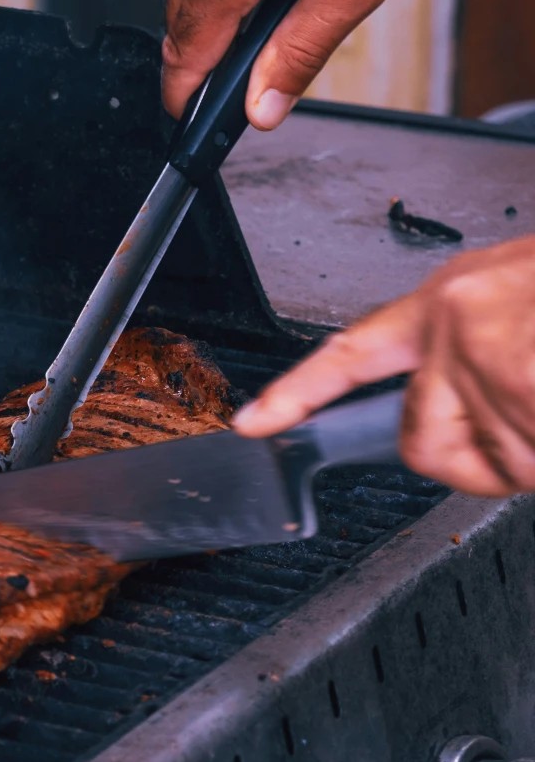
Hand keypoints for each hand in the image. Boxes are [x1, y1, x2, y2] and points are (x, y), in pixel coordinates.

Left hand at [233, 238, 534, 494]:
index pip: (351, 353)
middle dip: (472, 463)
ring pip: (494, 463)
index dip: (298, 393)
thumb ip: (476, 348)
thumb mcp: (521, 297)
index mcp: (448, 300)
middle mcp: (453, 323)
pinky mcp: (520, 379)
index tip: (253, 423)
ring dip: (531, 453)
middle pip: (418, 440)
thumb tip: (469, 400)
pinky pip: (525, 464)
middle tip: (521, 440)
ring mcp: (482, 353)